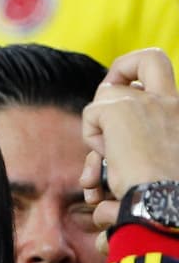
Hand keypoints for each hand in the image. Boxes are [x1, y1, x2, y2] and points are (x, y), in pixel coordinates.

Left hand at [80, 48, 178, 227]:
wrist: (167, 204)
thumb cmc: (167, 198)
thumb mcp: (164, 164)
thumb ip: (143, 148)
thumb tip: (104, 168)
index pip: (166, 77)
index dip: (143, 81)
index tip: (132, 98)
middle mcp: (172, 102)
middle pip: (150, 58)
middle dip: (125, 68)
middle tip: (109, 95)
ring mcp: (147, 102)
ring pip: (107, 93)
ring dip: (103, 123)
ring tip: (111, 155)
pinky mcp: (120, 110)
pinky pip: (91, 114)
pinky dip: (93, 136)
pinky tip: (108, 158)